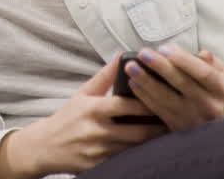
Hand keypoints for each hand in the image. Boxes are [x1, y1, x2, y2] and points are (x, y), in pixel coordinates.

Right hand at [0, 54, 166, 177]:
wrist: (45, 146)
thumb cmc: (67, 118)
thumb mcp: (82, 94)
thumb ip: (104, 77)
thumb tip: (120, 57)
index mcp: (92, 109)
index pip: (125, 105)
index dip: (146, 102)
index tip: (164, 97)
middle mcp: (96, 131)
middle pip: (136, 130)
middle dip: (158, 127)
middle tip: (177, 121)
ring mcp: (99, 151)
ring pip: (135, 147)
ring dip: (153, 142)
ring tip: (170, 134)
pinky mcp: (100, 166)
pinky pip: (127, 160)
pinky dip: (141, 155)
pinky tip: (153, 150)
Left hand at [125, 45, 223, 130]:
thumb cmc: (223, 94)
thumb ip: (211, 63)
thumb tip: (200, 53)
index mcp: (221, 88)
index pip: (202, 72)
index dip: (182, 60)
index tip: (164, 48)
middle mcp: (208, 104)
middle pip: (181, 83)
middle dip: (160, 67)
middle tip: (143, 54)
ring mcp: (193, 117)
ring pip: (166, 98)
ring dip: (146, 82)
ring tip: (130, 67)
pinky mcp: (180, 127)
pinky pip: (159, 110)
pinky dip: (144, 97)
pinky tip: (133, 84)